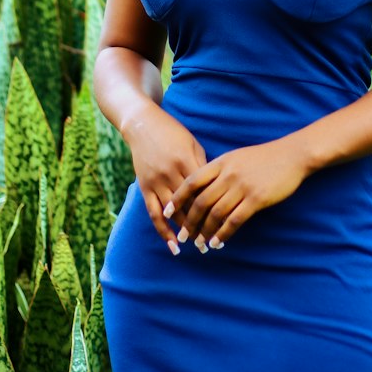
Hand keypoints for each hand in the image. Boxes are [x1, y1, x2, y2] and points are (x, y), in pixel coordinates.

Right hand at [121, 103, 206, 255]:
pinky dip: (163, 231)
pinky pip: (154, 213)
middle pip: (190, 205)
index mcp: (186, 160)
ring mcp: (156, 181)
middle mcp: (170, 173)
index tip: (228, 222)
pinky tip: (172, 245)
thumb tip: (217, 189)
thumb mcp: (192, 144)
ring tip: (199, 247)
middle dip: (203, 225)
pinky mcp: (145, 186)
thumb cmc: (173, 132)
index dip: (216, 207)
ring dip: (186, 232)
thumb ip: (203, 166)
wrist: (143, 124)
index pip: (205, 190)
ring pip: (173, 213)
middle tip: (216, 241)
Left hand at [164, 138, 308, 251]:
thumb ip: (220, 170)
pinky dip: (224, 233)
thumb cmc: (263, 157)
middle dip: (190, 222)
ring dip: (205, 231)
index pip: (193, 181)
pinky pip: (235, 220)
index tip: (168, 212)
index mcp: (221, 163)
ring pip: (216, 214)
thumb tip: (202, 187)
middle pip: (201, 202)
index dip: (178, 198)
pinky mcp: (256, 199)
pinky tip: (219, 242)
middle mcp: (228, 175)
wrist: (291, 155)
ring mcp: (242, 187)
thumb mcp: (237, 158)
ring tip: (200, 244)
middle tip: (184, 236)